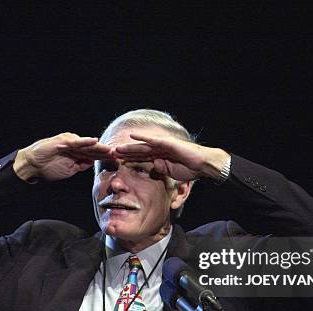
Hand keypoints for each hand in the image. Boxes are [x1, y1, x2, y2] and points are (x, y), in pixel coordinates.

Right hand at [13, 133, 112, 180]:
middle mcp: (75, 145)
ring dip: (99, 147)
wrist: (32, 165)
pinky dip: (85, 141)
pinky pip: (76, 142)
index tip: (119, 161)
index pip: (95, 155)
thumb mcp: (69, 170)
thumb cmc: (48, 168)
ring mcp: (69, 142)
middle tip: (120, 154)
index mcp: (78, 153)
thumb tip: (92, 164)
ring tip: (111, 149)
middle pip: (94, 149)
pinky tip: (95, 141)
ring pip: (87, 145)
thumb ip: (81, 166)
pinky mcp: (63, 142)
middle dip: (107, 152)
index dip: (106, 158)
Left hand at [112, 132, 229, 180]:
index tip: (116, 162)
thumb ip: (161, 169)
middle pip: (138, 151)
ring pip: (142, 146)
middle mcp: (159, 149)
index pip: (140, 158)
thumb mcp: (171, 172)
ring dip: (128, 146)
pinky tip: (131, 136)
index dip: (128, 159)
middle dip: (124, 152)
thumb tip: (153, 167)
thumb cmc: (189, 169)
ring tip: (116, 148)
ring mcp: (163, 145)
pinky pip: (152, 140)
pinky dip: (141, 138)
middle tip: (110, 154)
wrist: (202, 165)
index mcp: (159, 157)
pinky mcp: (167, 143)